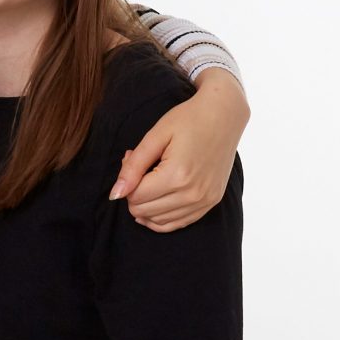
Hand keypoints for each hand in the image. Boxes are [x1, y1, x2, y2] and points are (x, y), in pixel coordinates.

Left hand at [112, 68, 247, 231]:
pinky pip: (178, 224)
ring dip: (147, 206)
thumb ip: (132, 167)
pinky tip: (157, 202)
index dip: (127, 183)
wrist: (224, 115)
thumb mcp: (154, 137)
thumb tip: (115, 195)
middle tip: (143, 170)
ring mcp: (205, 200)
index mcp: (177, 175)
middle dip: (135, 194)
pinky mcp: (211, 202)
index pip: (135, 198)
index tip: (134, 162)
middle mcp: (193, 193)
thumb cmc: (188, 120)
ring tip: (153, 181)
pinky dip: (162, 217)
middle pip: (144, 212)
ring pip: (159, 222)